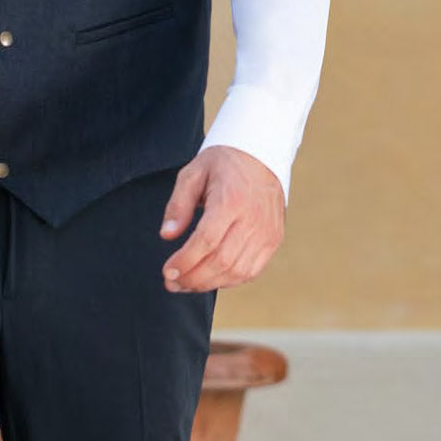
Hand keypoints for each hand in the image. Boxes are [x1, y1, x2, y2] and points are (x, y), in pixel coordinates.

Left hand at [159, 146, 284, 292]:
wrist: (261, 156)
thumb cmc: (223, 164)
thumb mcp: (193, 173)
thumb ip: (178, 204)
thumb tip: (167, 235)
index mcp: (231, 200)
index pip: (207, 240)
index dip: (186, 261)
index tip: (167, 272)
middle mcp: (253, 220)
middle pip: (222, 261)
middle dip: (193, 278)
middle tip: (171, 282)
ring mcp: (267, 233)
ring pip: (237, 271)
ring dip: (209, 284)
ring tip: (186, 284)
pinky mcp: (273, 240)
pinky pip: (251, 271)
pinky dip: (229, 281)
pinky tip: (209, 279)